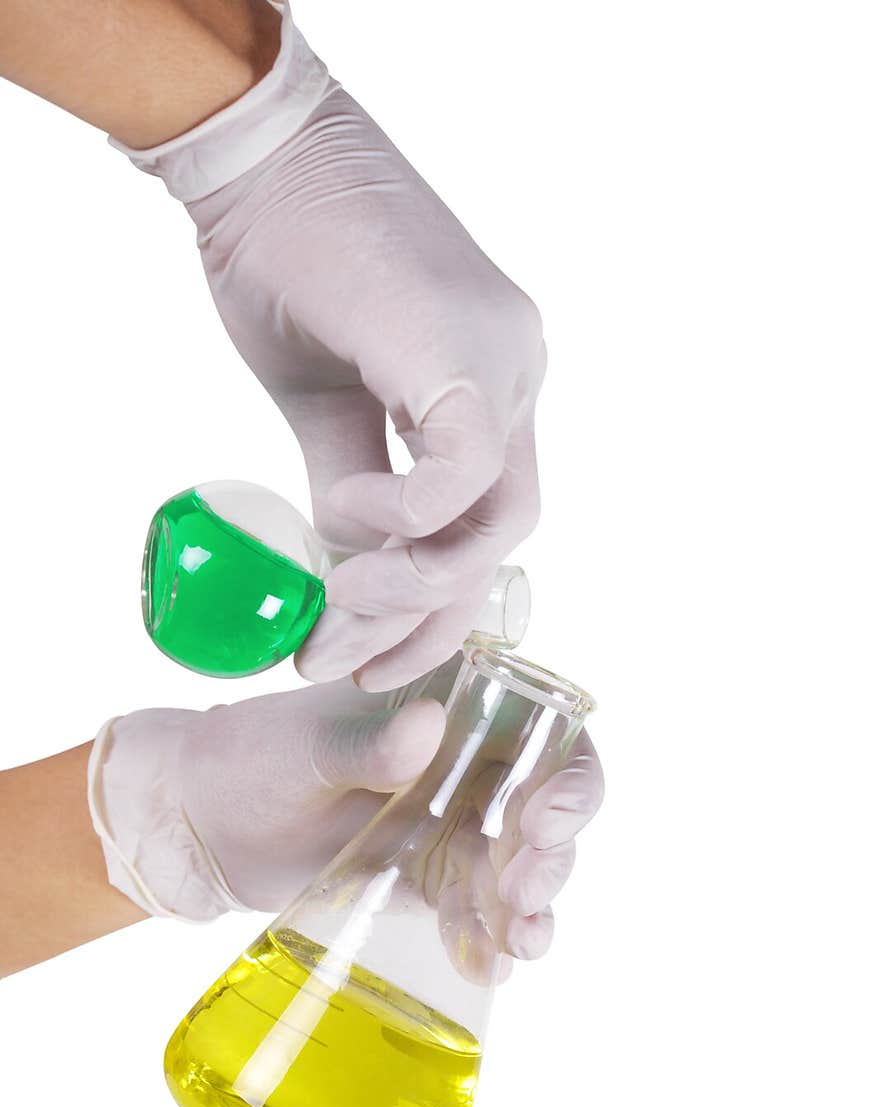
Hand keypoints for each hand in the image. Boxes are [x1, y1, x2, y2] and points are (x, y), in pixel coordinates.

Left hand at [89, 670, 602, 968]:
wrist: (199, 824)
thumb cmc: (247, 758)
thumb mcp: (303, 747)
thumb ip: (366, 744)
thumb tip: (429, 727)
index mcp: (452, 704)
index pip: (544, 731)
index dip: (566, 776)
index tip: (542, 820)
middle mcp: (466, 763)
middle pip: (545, 809)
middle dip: (550, 856)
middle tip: (523, 893)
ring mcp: (450, 824)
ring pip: (519, 866)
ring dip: (531, 906)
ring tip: (521, 944)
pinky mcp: (427, 878)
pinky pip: (475, 909)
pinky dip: (487, 938)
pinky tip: (489, 965)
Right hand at [117, 6, 544, 689]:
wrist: (257, 166)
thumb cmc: (284, 269)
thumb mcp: (320, 410)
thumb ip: (349, 492)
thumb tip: (342, 577)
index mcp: (489, 392)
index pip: (484, 524)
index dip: (432, 608)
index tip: (364, 657)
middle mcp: (519, 378)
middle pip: (504, 538)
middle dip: (425, 619)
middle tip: (343, 660)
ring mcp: (506, 361)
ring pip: (502, 520)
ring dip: (413, 585)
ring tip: (337, 604)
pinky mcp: (464, 349)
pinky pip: (462, 472)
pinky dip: (403, 518)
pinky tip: (346, 519)